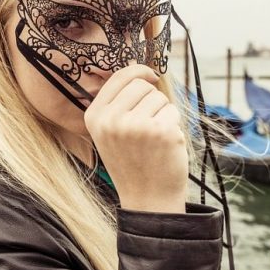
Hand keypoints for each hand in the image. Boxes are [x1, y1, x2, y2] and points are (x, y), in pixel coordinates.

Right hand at [84, 64, 189, 213]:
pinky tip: (165, 146)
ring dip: (163, 114)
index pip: (119, 77)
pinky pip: (173, 112)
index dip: (139, 71)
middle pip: (141, 85)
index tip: (151, 75)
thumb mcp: (110, 132)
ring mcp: (136, 125)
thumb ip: (117, 104)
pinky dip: (174, 126)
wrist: (147, 199)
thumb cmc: (132, 162)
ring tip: (154, 139)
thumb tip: (141, 71)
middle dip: (151, 99)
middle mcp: (111, 120)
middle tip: (148, 127)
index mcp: (94, 116)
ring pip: (159, 98)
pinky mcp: (161, 131)